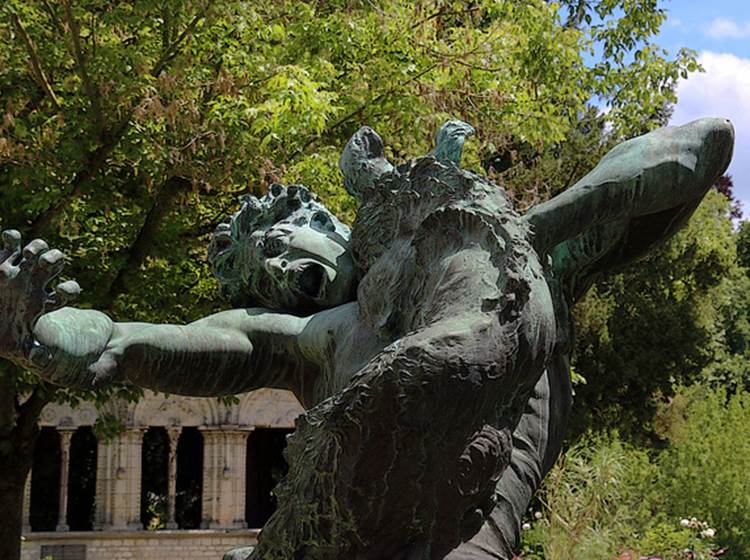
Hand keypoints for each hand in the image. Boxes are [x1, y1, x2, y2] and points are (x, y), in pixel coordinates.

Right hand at [0, 230, 79, 365]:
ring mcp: (20, 268)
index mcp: (44, 300)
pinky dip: (11, 238)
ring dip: (36, 247)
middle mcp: (36, 281)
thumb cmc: (4, 333)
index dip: (70, 289)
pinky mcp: (2, 258)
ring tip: (29, 252)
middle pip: (54, 264)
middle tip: (48, 262)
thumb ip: (29, 351)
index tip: (66, 289)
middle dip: (55, 259)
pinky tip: (11, 237)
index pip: (66, 292)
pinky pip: (11, 242)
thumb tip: (39, 358)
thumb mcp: (15, 345)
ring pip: (36, 250)